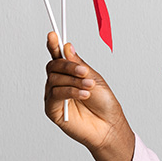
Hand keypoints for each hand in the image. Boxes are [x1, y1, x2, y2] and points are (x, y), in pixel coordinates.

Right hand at [44, 31, 135, 160]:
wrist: (109, 125)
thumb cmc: (104, 103)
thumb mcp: (94, 79)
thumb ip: (78, 65)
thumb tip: (66, 47)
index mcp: (69, 73)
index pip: (57, 56)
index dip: (53, 45)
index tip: (53, 35)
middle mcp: (59, 83)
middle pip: (53, 66)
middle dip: (68, 66)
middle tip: (84, 72)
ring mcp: (54, 96)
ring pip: (54, 79)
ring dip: (73, 81)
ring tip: (89, 88)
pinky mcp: (52, 109)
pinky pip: (55, 94)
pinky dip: (70, 91)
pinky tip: (83, 95)